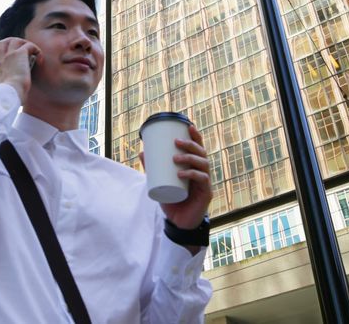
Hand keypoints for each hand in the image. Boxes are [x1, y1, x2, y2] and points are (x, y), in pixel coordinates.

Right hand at [0, 38, 40, 104]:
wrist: (11, 93)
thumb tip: (18, 99)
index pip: (2, 58)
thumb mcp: (10, 94)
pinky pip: (29, 45)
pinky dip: (36, 50)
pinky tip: (40, 60)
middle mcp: (3, 62)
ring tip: (34, 54)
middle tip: (26, 52)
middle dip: (14, 43)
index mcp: (1, 71)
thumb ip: (14, 93)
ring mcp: (9, 56)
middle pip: (3, 43)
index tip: (21, 64)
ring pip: (14, 40)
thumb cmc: (12, 98)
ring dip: (26, 45)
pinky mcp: (19, 54)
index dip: (11, 57)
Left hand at [141, 124, 210, 253]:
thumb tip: (141, 152)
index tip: (188, 125)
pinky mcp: (206, 193)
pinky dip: (192, 175)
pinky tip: (181, 174)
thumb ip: (153, 169)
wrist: (179, 223)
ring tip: (175, 158)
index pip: (199, 148)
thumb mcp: (160, 182)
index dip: (196, 136)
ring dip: (189, 158)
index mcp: (195, 166)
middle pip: (201, 153)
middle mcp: (203, 172)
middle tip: (175, 142)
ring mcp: (206, 183)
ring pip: (203, 164)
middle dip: (190, 144)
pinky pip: (202, 180)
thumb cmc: (172, 200)